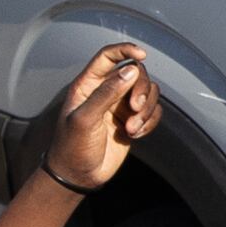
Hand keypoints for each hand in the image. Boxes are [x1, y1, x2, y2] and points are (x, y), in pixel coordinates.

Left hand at [41, 43, 159, 192]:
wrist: (78, 176)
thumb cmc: (72, 146)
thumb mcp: (85, 118)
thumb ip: (107, 93)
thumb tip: (130, 70)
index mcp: (89, 84)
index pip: (108, 56)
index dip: (125, 50)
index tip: (142, 55)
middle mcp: (106, 91)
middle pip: (136, 73)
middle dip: (141, 90)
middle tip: (135, 109)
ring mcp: (120, 106)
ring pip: (148, 92)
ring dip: (147, 110)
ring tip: (133, 129)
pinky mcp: (132, 122)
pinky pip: (153, 112)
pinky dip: (150, 122)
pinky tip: (137, 135)